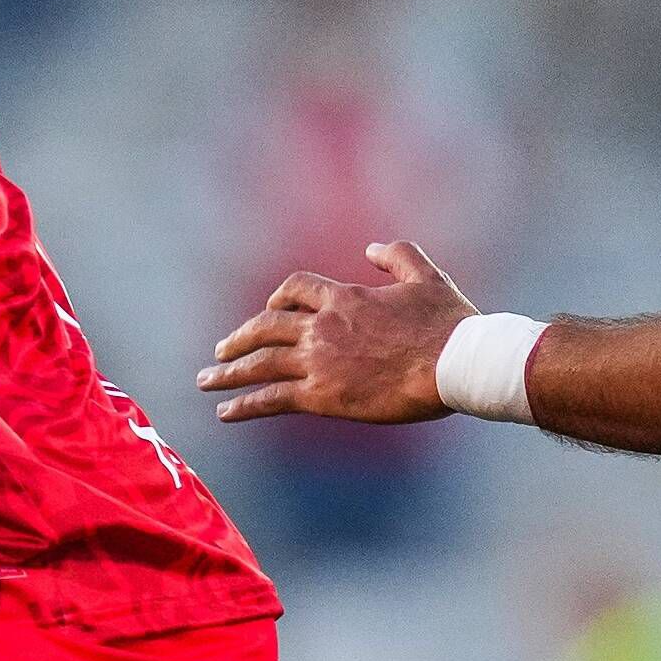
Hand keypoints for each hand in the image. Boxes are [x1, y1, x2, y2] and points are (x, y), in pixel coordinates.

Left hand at [198, 240, 477, 424]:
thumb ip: (397, 255)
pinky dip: (244, 406)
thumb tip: (371, 247)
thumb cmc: (447, 323)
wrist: (453, 364)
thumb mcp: (426, 276)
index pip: (295, 289)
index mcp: (343, 297)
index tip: (269, 309)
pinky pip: (271, 398)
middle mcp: (322, 326)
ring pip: (259, 363)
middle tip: (221, 350)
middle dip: (240, 339)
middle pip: (265, 327)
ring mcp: (318, 361)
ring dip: (229, 371)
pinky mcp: (322, 395)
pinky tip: (225, 413)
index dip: (278, 298)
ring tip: (207, 379)